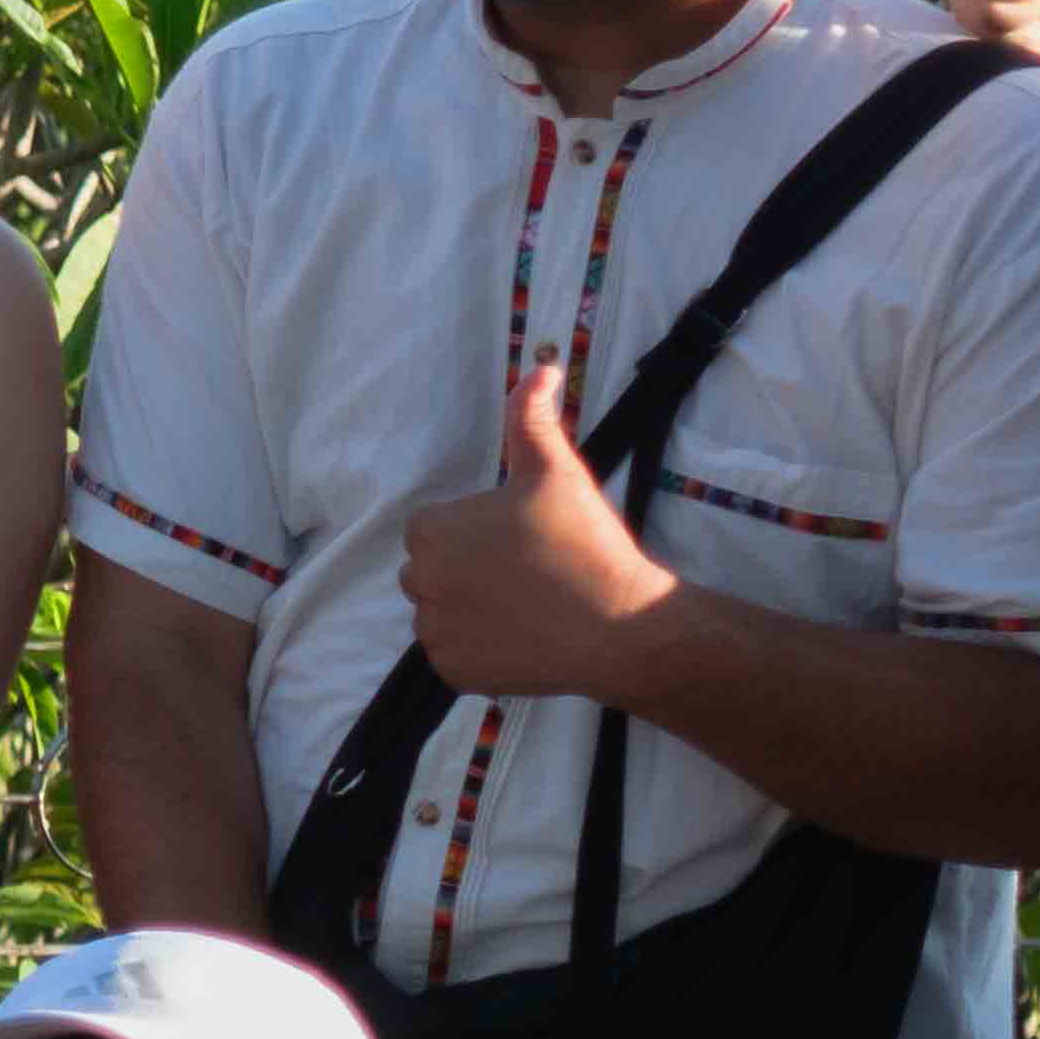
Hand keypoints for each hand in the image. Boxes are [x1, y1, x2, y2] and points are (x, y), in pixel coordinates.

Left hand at [388, 360, 680, 707]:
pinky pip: (454, 653)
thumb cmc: (584, 542)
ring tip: (528, 604)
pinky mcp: (453, 671)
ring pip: (442, 611)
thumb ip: (532, 419)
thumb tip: (539, 367)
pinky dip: (480, 648)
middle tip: (527, 571)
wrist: (620, 624)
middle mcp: (420, 582)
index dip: (475, 532)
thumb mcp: (556, 471)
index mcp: (432, 531)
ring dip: (471, 608)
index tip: (518, 539)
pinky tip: (522, 636)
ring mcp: (435, 631)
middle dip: (468, 569)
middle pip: (432, 570)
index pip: (434, 528)